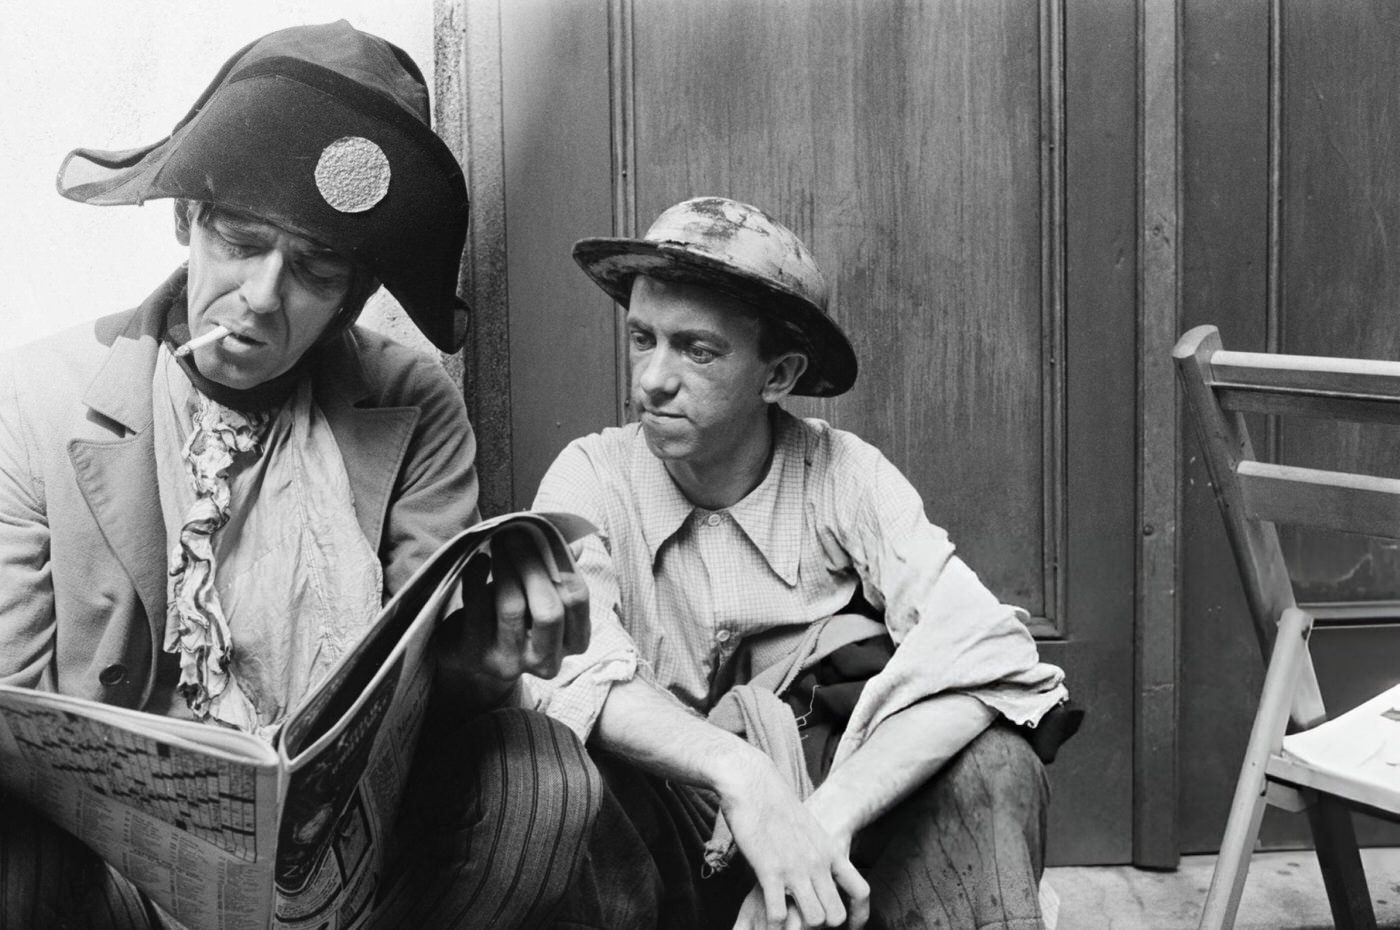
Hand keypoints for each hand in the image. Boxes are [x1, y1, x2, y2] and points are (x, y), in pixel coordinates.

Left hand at [433, 528, 589, 710]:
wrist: (471, 651)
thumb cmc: (516, 615)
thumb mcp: (541, 595)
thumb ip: (559, 570)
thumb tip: (575, 541)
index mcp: (574, 642)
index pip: (577, 599)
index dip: (562, 561)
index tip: (543, 531)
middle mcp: (547, 660)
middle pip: (549, 610)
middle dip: (532, 565)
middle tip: (515, 533)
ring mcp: (511, 662)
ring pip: (512, 608)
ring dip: (505, 566)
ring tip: (498, 541)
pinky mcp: (476, 655)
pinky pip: (477, 609)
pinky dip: (477, 578)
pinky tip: (478, 560)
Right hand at [722, 760, 869, 929]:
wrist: (753, 783)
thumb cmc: (776, 803)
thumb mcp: (808, 826)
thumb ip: (817, 850)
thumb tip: (820, 867)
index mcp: (830, 851)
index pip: (860, 891)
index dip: (858, 916)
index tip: (848, 926)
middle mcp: (818, 862)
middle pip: (836, 915)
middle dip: (822, 924)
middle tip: (805, 919)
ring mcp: (795, 868)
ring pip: (814, 919)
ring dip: (799, 926)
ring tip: (787, 919)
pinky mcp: (769, 870)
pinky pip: (779, 914)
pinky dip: (774, 922)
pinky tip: (768, 913)